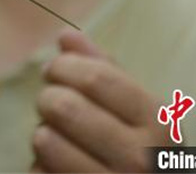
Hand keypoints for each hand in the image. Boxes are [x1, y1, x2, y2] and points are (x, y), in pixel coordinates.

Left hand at [31, 30, 170, 172]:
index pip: (94, 78)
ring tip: (57, 139)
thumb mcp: (139, 113)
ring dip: (41, 135)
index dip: (63, 67)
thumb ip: (105, 70)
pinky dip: (39, 168)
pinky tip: (58, 170)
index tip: (54, 70)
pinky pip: (37, 173)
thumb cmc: (141, 154)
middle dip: (47, 98)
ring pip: (44, 141)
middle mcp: (140, 160)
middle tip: (52, 104)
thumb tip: (66, 35)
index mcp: (159, 124)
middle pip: (63, 106)